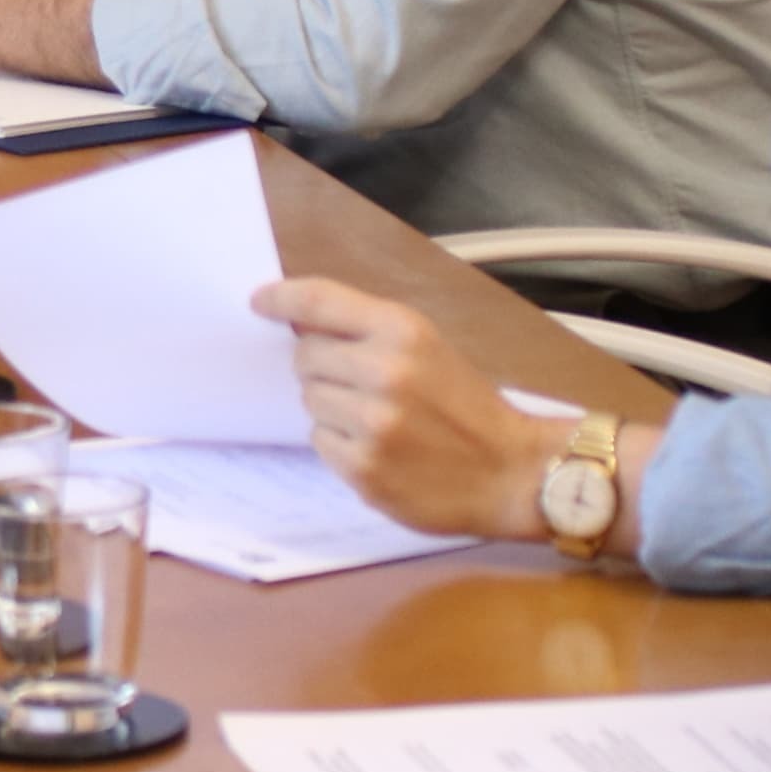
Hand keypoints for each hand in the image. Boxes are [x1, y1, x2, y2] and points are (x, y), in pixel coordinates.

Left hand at [253, 276, 556, 541]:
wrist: (511, 472)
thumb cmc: (469, 408)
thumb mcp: (430, 348)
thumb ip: (371, 331)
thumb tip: (302, 323)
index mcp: (404, 331)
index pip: (320, 302)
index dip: (281, 299)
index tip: (260, 301)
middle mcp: (385, 372)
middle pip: (304, 356)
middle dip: (322, 366)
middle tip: (360, 384)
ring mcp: (372, 424)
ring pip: (310, 400)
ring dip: (332, 408)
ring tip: (378, 419)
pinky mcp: (363, 468)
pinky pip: (320, 442)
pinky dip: (340, 444)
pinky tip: (378, 447)